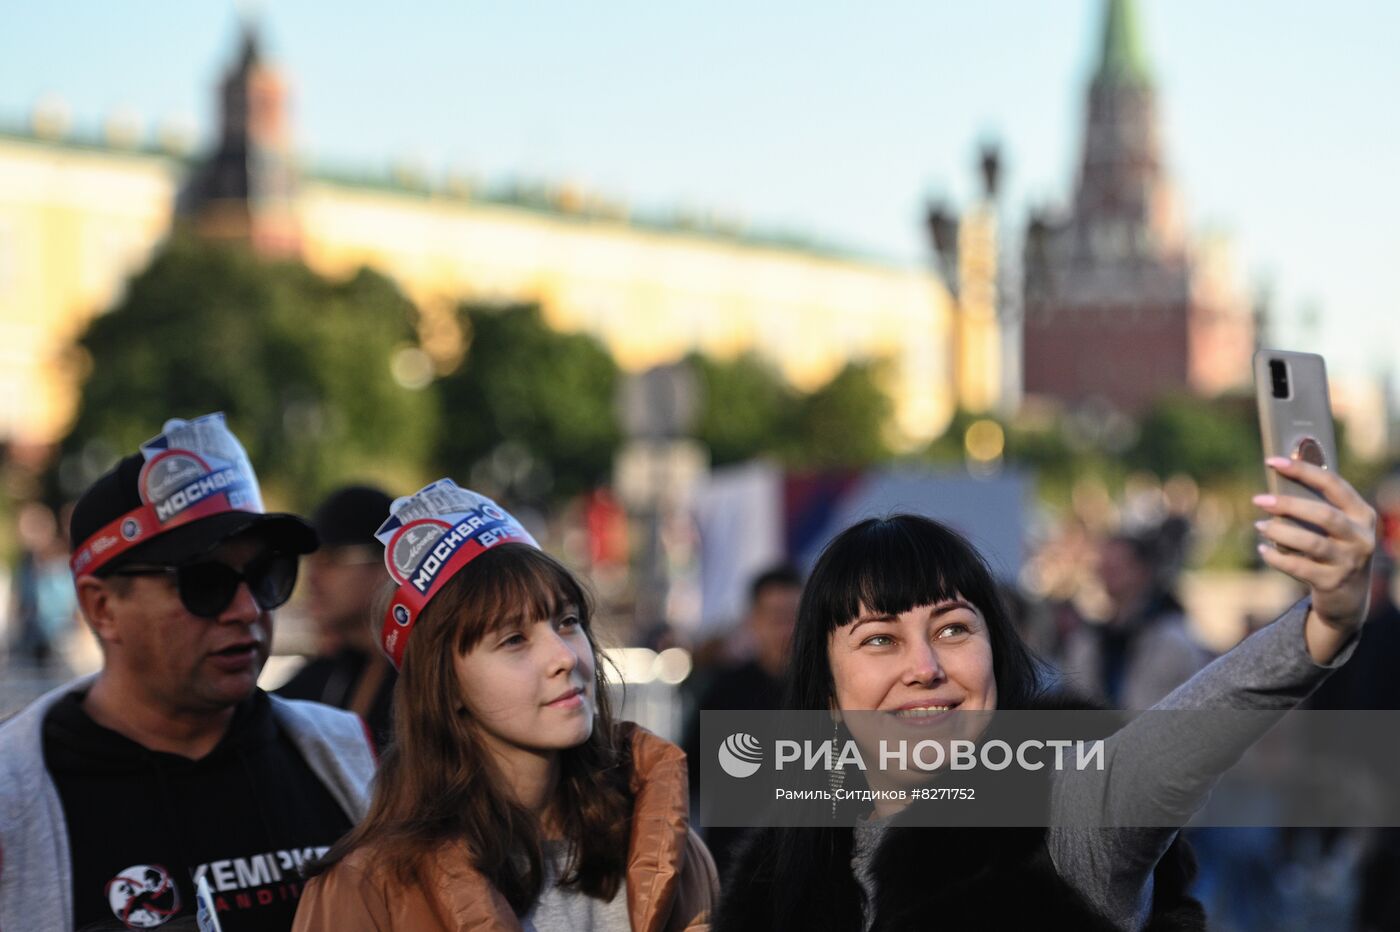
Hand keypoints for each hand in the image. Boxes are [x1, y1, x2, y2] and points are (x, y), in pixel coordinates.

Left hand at [1253, 456, 1375, 662]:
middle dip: (1288, 504)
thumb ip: (1316, 505)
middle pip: (1324, 515)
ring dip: (1280, 532)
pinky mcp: (1333, 583)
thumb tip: (1278, 477)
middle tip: (1258, 500)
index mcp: (1362, 514)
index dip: (1303, 470)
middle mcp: (1361, 537)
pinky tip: (1263, 549)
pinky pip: (1299, 567)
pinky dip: (1276, 558)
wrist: (1348, 599)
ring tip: (1259, 526)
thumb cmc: (1334, 550)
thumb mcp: (1335, 528)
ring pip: (1312, 543)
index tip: (1272, 461)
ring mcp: (1350, 562)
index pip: (1333, 485)